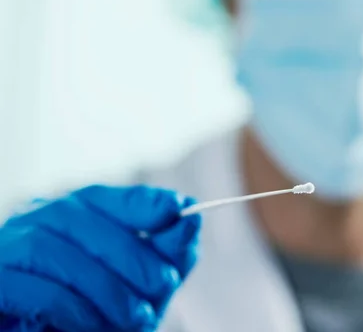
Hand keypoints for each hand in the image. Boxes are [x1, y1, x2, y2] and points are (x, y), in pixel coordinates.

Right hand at [0, 185, 201, 331]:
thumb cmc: (100, 309)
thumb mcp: (142, 282)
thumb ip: (165, 251)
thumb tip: (190, 215)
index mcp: (75, 213)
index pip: (107, 197)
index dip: (142, 202)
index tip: (177, 210)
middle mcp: (38, 220)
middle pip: (84, 220)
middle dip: (133, 256)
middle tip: (164, 286)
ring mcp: (11, 247)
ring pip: (57, 253)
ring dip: (107, 288)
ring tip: (137, 316)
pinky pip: (36, 290)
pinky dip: (74, 309)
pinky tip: (94, 325)